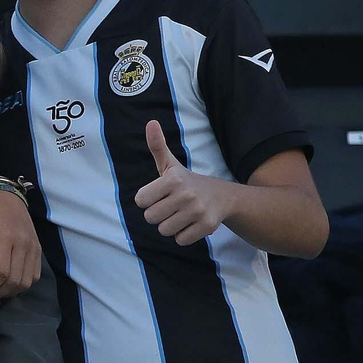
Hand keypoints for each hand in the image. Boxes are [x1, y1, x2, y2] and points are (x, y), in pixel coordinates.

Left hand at [0, 187, 40, 298]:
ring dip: (11, 291)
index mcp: (4, 239)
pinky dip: (23, 283)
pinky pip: (35, 275)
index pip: (1, 273)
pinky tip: (10, 283)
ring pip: (27, 281)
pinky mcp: (38, 249)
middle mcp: (22, 244)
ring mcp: (33, 247)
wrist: (4, 196)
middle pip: (15, 280)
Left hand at [134, 121, 233, 244]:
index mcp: (172, 179)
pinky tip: (191, 223)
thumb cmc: (186, 182)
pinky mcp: (207, 226)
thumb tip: (151, 122)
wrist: (222, 196)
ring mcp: (198, 211)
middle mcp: (186, 195)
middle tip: (171, 206)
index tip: (159, 194)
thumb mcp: (170, 164)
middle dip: (158, 214)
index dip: (147, 200)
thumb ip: (157, 146)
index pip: (140, 201)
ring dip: (169, 225)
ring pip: (164, 231)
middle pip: (150, 218)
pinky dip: (183, 235)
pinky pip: (180, 240)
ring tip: (180, 214)